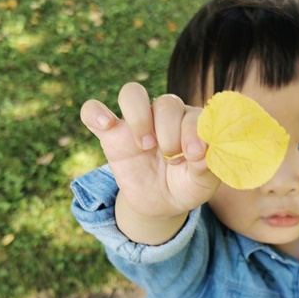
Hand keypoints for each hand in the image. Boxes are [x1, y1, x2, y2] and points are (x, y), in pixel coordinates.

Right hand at [80, 83, 219, 242]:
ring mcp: (136, 123)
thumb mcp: (201, 183)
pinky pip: (92, 111)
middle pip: (165, 102)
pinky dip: (95, 112)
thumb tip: (202, 151)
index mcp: (189, 122)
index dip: (193, 130)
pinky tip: (105, 124)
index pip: (192, 112)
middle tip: (170, 158)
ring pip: (132, 93)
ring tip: (145, 145)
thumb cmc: (185, 185)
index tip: (194, 154)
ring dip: (140, 116)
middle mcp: (164, 116)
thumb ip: (205, 166)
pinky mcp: (111, 134)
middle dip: (170, 131)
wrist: (160, 204)